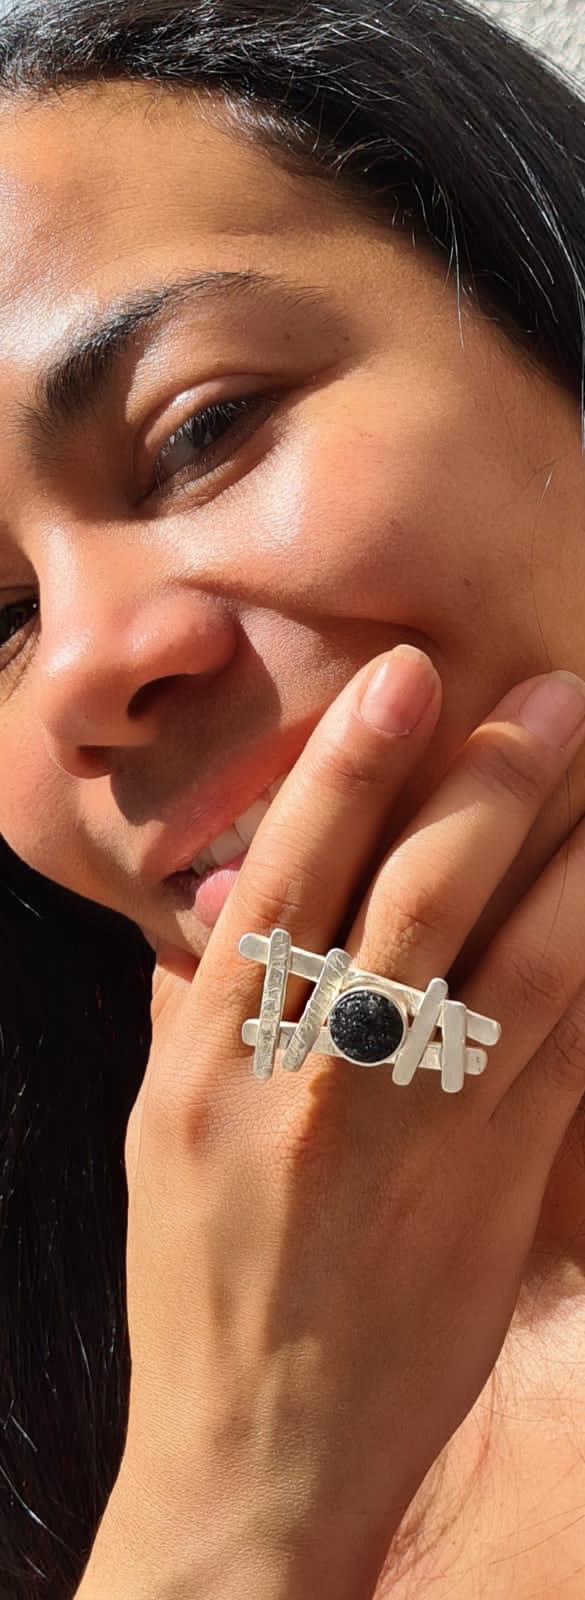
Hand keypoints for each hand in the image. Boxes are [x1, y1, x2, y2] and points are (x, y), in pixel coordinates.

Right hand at [86, 646, 584, 1599]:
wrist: (261, 1453)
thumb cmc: (198, 1281)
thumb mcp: (158, 1132)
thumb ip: (197, 1008)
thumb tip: (237, 897)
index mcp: (217, 1057)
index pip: (292, 879)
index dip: (351, 770)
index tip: (408, 679)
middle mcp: (316, 1083)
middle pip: (419, 903)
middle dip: (490, 785)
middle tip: (551, 695)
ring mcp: (415, 1137)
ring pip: (517, 969)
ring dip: (573, 859)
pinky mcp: (495, 1190)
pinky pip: (566, 1058)